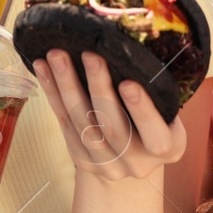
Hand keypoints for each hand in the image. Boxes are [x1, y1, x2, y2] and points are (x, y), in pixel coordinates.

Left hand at [33, 49, 186, 180]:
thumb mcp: (169, 110)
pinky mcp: (82, 159)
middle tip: (89, 55)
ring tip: (56, 56)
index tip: (128, 83)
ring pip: (83, 125)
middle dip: (98, 88)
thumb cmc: (158, 119)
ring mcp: (108, 166)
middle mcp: (137, 163)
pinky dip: (53, 94)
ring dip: (67, 87)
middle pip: (113, 127)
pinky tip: (43, 69)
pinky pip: (65, 124)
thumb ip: (157, 91)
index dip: (142, 111)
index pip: (156, 135)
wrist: (136, 157)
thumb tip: (134, 46)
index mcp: (168, 148)